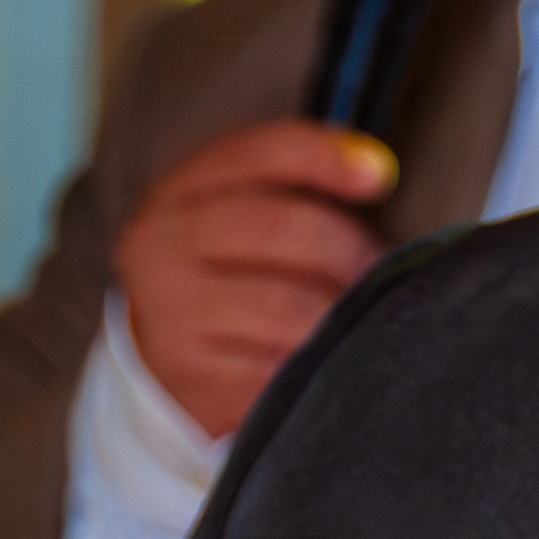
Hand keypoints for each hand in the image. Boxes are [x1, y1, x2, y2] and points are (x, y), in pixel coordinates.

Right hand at [114, 122, 396, 439]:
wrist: (158, 372)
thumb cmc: (217, 283)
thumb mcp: (229, 219)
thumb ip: (286, 186)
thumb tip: (375, 170)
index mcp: (175, 196)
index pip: (256, 154)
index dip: (324, 157)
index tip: (380, 173)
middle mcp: (163, 251)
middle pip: (279, 227)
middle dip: (347, 246)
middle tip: (379, 268)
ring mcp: (175, 321)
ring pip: (285, 305)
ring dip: (341, 310)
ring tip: (363, 315)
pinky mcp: (199, 385)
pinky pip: (282, 369)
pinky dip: (320, 363)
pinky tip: (333, 359)